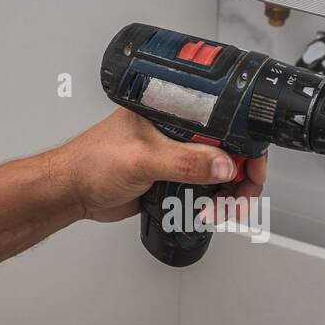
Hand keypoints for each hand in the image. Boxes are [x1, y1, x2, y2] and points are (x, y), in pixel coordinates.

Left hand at [58, 109, 267, 223]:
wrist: (73, 192)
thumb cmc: (92, 162)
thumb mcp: (142, 159)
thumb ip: (184, 161)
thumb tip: (223, 164)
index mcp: (174, 110)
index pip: (225, 120)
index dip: (246, 144)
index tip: (252, 166)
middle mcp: (179, 131)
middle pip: (230, 150)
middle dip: (242, 177)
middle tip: (239, 198)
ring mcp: (178, 156)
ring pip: (221, 174)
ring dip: (229, 196)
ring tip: (218, 211)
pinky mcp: (173, 178)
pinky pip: (205, 191)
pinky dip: (214, 204)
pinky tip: (208, 213)